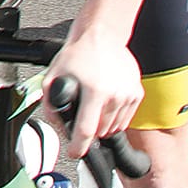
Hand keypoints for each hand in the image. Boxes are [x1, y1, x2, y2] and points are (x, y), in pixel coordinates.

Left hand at [41, 32, 142, 159]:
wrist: (102, 35)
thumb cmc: (78, 53)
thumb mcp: (53, 75)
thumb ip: (50, 103)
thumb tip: (56, 123)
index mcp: (94, 91)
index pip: (86, 130)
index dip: (78, 146)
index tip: (74, 152)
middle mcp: (115, 95)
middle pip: (100, 131)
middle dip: (88, 130)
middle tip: (80, 117)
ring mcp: (129, 94)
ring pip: (113, 128)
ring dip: (101, 125)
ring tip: (92, 106)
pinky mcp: (137, 93)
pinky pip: (125, 119)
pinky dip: (114, 117)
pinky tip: (105, 103)